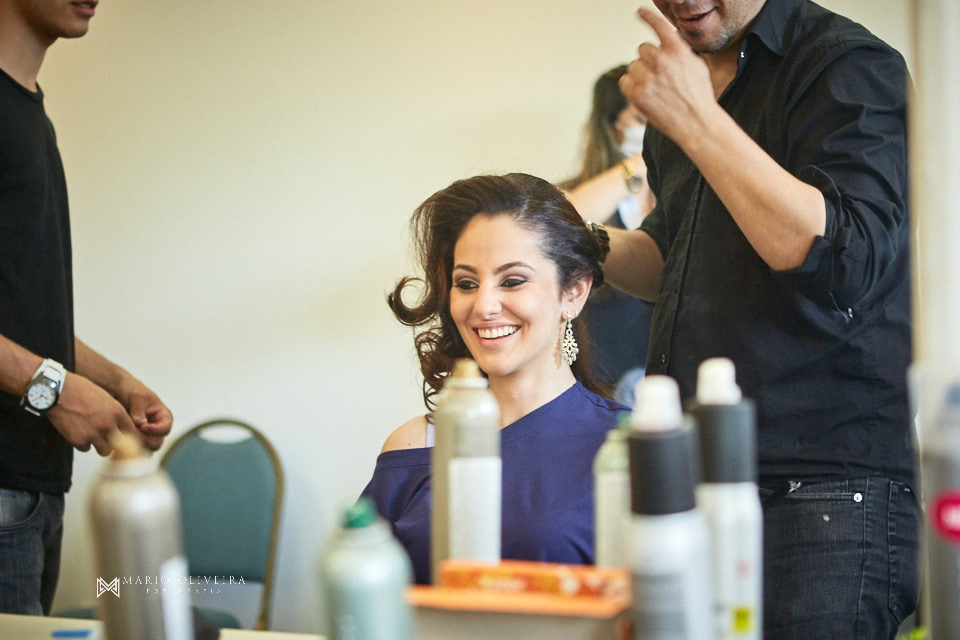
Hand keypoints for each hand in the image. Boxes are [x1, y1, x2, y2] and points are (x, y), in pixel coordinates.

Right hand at [47, 373, 139, 455]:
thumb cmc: (81, 390)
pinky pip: (86, 449)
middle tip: (109, 440)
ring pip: (104, 451)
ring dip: (100, 445)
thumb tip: (120, 427)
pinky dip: (83, 444)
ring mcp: (93, 434)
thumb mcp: (106, 398)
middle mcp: (108, 425)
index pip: (131, 432)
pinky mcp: (78, 440)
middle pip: (120, 446)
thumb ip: (115, 413)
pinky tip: (78, 433)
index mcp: (117, 412)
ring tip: (93, 436)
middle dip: (116, 444)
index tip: (124, 438)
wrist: (58, 391)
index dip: (128, 436)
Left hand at [113, 376, 172, 450]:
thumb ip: (139, 411)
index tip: (142, 427)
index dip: (156, 430)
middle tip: (131, 437)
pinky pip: (133, 452)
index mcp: (163, 416)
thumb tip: (140, 425)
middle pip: (157, 443)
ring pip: (145, 450)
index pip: (166, 428)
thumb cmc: (130, 389)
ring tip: (122, 442)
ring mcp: (144, 436)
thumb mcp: (136, 397)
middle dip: (144, 442)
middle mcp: (156, 428)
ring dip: (135, 449)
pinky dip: (126, 452)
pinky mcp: (132, 441)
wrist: (114, 390)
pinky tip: (116, 449)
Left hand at [619, 8, 718, 145]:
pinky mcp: (637, 94)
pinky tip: (644, 93)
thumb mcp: (697, 65)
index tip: (639, 12)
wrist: (696, 123)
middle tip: (658, 74)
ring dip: (640, 73)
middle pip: (642, 48)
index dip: (648, 17)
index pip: (659, 26)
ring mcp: (648, 78)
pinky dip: (631, 86)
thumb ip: (679, 52)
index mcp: (677, 51)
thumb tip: (664, 46)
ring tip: (654, 87)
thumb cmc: (698, 96)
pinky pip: (624, 81)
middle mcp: (661, 61)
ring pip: (633, 65)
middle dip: (648, 59)